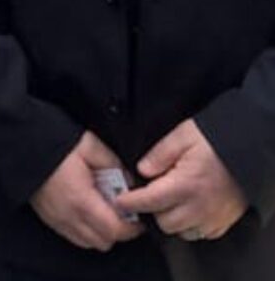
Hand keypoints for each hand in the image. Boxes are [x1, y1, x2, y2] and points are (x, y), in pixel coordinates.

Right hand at [30, 131, 143, 250]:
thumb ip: (113, 162)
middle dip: (118, 230)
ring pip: (88, 242)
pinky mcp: (48, 218)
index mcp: (82, 200)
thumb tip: (130, 179)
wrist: (21, 142)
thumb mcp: (90, 144)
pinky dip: (85, 230)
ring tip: (104, 209)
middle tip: (123, 210)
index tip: (139, 217)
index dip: (132, 227)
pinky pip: (73, 236)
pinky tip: (87, 209)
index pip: (114, 230)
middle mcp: (69, 216)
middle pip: (104, 241)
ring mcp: (57, 220)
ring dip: (101, 231)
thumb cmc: (53, 142)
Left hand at [116, 119, 246, 240]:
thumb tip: (142, 170)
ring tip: (173, 198)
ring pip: (180, 231)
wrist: (248, 149)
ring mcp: (211, 218)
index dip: (132, 202)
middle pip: (164, 222)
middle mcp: (198, 207)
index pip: (150, 201)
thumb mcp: (183, 134)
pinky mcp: (221, 223)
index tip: (120, 200)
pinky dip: (189, 224)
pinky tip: (189, 206)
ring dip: (172, 218)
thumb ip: (159, 153)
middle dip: (154, 209)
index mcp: (185, 184)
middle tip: (153, 192)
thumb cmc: (215, 139)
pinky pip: (198, 233)